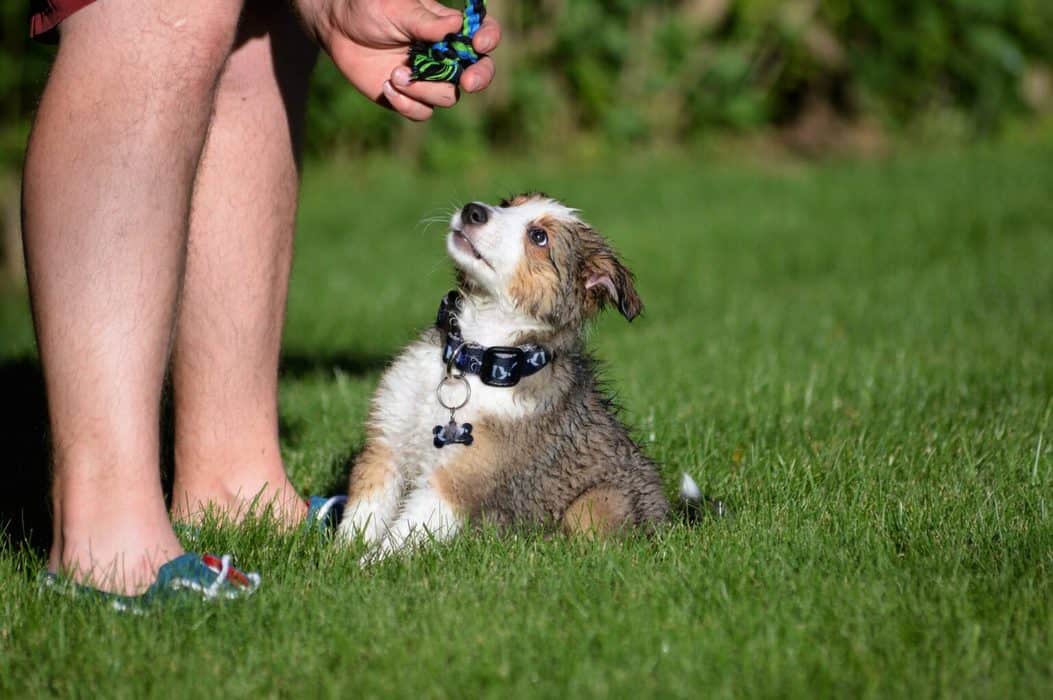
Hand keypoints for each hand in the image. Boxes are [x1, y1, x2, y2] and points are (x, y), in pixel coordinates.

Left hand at [299, 0, 500, 120]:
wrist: (338, 29)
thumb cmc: (370, 8)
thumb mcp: (396, 8)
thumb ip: (424, 21)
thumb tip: (455, 26)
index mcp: (449, 29)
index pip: (482, 33)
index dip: (488, 39)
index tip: (478, 44)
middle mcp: (446, 56)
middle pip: (479, 72)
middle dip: (479, 78)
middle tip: (467, 82)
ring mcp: (430, 80)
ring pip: (448, 96)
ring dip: (423, 90)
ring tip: (395, 74)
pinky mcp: (410, 98)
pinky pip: (422, 112)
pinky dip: (406, 104)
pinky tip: (387, 87)